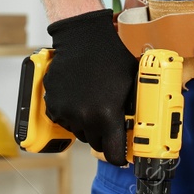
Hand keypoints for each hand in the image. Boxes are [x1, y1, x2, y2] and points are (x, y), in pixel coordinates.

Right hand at [42, 8, 137, 165]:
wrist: (84, 39)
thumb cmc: (111, 58)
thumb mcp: (132, 85)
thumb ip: (134, 110)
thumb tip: (141, 129)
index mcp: (107, 115)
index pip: (113, 154)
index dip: (119, 155)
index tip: (120, 151)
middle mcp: (85, 117)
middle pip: (95, 143)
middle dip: (103, 135)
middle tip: (108, 118)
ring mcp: (66, 112)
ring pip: (79, 132)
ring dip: (86, 124)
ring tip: (93, 103)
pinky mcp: (53, 105)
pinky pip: (65, 120)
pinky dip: (71, 114)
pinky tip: (80, 97)